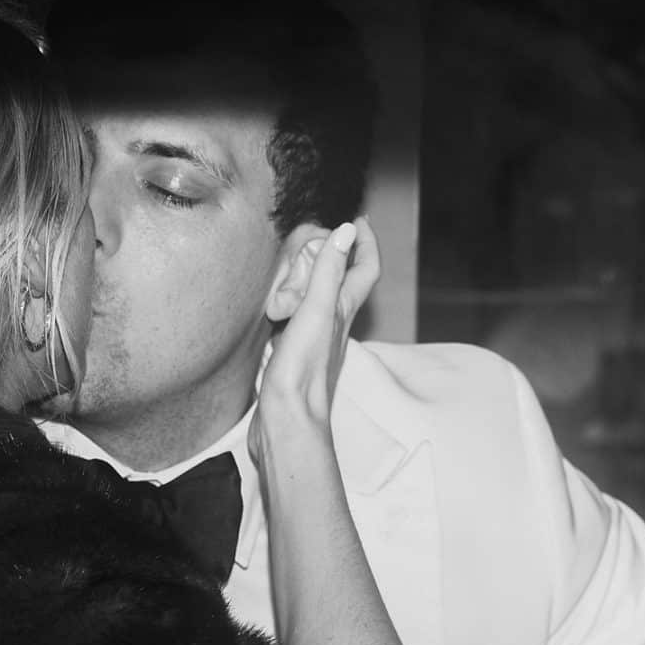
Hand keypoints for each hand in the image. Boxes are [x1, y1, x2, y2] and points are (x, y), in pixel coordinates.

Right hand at [258, 217, 378, 436]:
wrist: (287, 423)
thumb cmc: (303, 372)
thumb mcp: (315, 311)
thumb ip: (328, 271)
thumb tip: (347, 230)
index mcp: (341, 311)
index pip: (365, 270)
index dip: (366, 243)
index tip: (360, 221)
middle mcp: (334, 325)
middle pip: (346, 282)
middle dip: (339, 254)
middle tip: (324, 233)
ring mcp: (316, 341)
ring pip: (322, 300)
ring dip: (314, 276)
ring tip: (296, 261)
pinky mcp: (296, 355)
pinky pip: (299, 318)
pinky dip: (293, 301)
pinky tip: (278, 303)